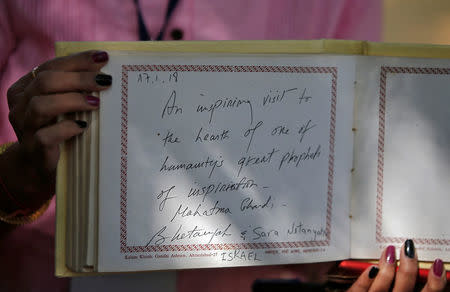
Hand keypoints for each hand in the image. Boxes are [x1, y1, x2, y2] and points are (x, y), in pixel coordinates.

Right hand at [2, 50, 109, 208]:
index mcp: (25, 87)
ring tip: (96, 103)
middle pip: (46, 81)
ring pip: (41, 105)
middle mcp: (20, 104)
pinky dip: (65, 128)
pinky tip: (82, 127)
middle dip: (79, 78)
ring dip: (73, 100)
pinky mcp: (33, 147)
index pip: (50, 66)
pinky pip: (45, 135)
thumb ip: (74, 88)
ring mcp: (24, 126)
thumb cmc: (58, 128)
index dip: (77, 61)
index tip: (103, 58)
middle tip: (106, 80)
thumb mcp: (63, 105)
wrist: (40, 165)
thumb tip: (104, 70)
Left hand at [348, 240, 446, 291]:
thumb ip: (407, 289)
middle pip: (404, 291)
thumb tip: (419, 274)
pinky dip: (365, 279)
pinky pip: (359, 290)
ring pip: (381, 289)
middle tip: (409, 250)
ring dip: (387, 269)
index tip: (436, 267)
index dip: (435, 284)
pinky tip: (371, 267)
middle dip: (408, 270)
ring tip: (390, 252)